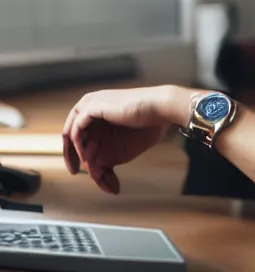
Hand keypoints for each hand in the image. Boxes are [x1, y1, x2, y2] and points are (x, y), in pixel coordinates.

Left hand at [62, 85, 186, 194]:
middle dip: (72, 155)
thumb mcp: (126, 143)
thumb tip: (100, 172)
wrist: (161, 109)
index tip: (87, 169)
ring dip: (75, 153)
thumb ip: (111, 153)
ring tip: (87, 168)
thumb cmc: (150, 124)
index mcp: (101, 109)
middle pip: (71, 133)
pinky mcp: (92, 107)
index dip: (79, 152)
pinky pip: (76, 131)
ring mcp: (91, 104)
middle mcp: (93, 104)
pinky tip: (88, 157)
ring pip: (72, 133)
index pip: (80, 132)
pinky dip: (79, 147)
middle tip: (75, 172)